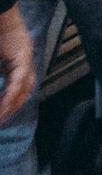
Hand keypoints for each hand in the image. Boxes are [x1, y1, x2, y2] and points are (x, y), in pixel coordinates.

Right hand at [0, 6, 35, 122]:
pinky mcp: (22, 55)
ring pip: (24, 87)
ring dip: (12, 103)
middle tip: (3, 119)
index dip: (12, 98)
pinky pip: (18, 79)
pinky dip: (11, 93)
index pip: (19, 84)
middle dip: (14, 105)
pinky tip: (4, 104)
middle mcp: (25, 59)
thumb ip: (0, 68)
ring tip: (2, 116)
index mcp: (17, 59)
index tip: (3, 112)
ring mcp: (25, 57)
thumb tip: (0, 79)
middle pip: (25, 88)